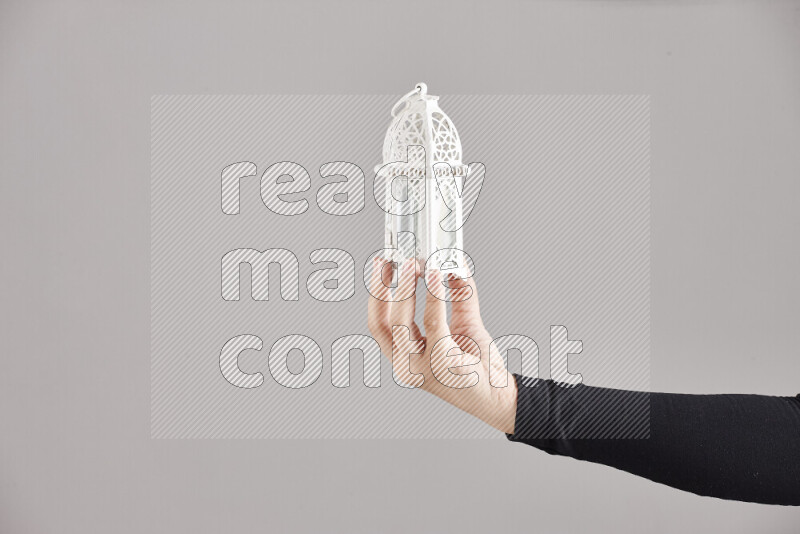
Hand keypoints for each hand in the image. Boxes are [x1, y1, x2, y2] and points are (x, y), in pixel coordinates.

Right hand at [367, 257, 516, 433]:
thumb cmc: (478, 366)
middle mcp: (405, 365)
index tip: (381, 265)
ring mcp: (420, 367)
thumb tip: (453, 263)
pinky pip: (433, 323)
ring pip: (400, 322)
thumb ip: (457, 294)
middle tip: (396, 261)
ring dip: (404, 289)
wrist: (498, 395)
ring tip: (414, 264)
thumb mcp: (462, 323)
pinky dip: (433, 296)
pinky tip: (437, 277)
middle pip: (382, 322)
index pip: (378, 324)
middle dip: (384, 287)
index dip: (375, 294)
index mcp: (403, 356)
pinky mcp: (441, 363)